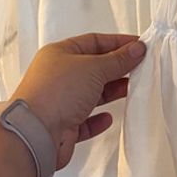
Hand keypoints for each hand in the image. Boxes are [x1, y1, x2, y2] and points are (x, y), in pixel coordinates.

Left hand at [12, 33, 145, 169]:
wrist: (35, 134)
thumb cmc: (57, 93)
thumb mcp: (94, 68)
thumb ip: (118, 59)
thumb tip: (137, 49)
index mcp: (60, 54)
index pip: (94, 42)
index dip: (118, 43)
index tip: (139, 46)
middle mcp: (58, 76)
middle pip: (94, 67)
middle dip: (117, 67)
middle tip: (141, 67)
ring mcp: (60, 102)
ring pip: (91, 93)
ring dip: (111, 91)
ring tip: (132, 89)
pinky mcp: (63, 126)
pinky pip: (85, 120)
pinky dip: (98, 119)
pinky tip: (108, 118)